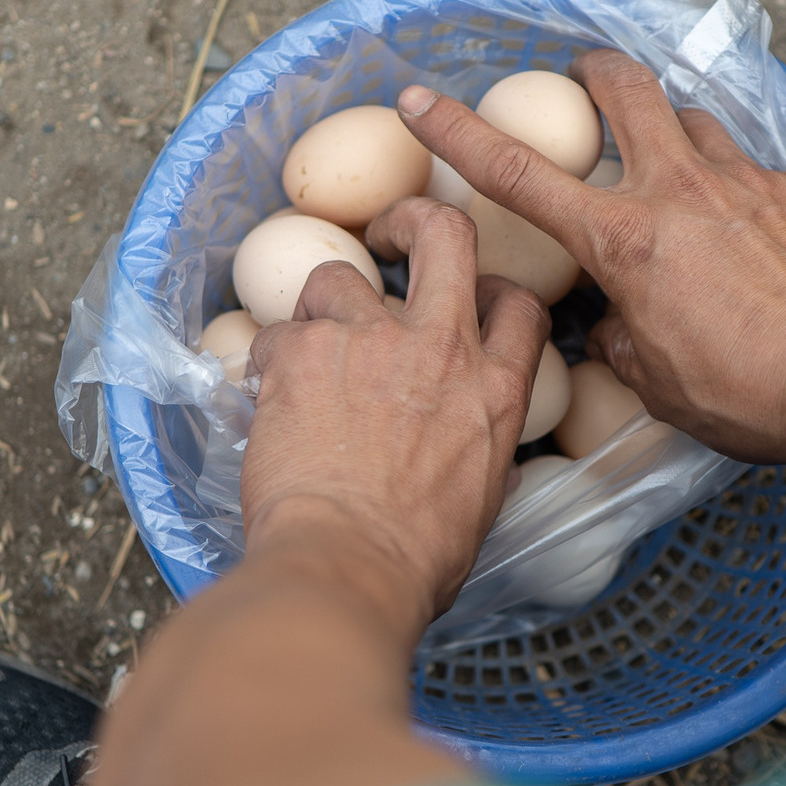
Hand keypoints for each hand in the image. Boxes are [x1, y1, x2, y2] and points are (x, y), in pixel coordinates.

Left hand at [241, 198, 548, 628]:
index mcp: (496, 391)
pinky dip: (269, 360)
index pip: (520, 306)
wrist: (345, 565)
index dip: (495, 290)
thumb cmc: (413, 559)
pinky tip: (265, 398)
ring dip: (320, 308)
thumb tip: (478, 460)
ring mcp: (369, 341)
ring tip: (305, 353)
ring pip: (338, 277)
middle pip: (446, 234)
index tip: (472, 294)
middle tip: (389, 236)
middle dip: (414, 221)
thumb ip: (479, 456)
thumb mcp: (480, 505)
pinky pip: (278, 332)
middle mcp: (441, 349)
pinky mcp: (303, 351)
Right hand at [396, 50, 785, 464]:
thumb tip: (619, 322)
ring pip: (693, 121)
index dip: (459, 133)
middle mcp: (679, 191)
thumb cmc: (749, 391)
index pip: (519, 174)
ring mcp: (743, 181)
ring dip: (671, 132)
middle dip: (594, 73)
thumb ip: (621, 337)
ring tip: (672, 166)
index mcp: (624, 241)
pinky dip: (734, 187)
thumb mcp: (655, 382)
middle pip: (625, 91)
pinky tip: (745, 227)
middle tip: (584, 78)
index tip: (423, 99)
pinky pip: (751, 170)